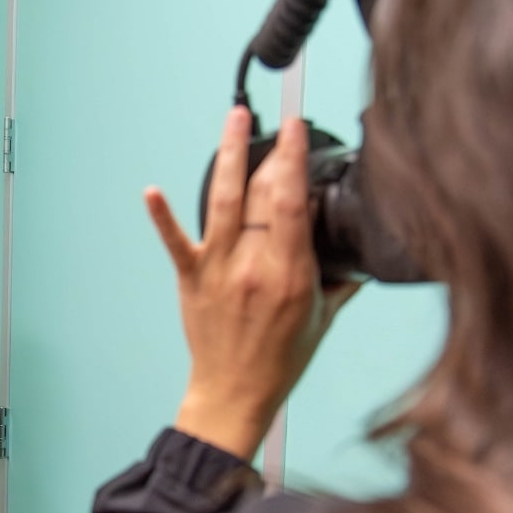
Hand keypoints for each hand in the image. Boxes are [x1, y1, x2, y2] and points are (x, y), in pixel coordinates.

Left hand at [144, 109, 358, 460]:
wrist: (234, 394)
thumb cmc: (279, 361)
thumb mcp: (322, 320)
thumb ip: (342, 283)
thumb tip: (361, 259)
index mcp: (290, 275)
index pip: (294, 204)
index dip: (294, 159)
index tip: (296, 128)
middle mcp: (252, 266)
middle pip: (262, 195)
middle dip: (270, 154)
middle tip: (277, 127)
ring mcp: (219, 270)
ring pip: (222, 201)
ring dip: (227, 155)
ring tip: (233, 119)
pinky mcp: (192, 279)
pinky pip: (175, 242)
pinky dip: (162, 216)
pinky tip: (151, 191)